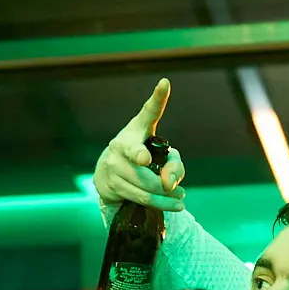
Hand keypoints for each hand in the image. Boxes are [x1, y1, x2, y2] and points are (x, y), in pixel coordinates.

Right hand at [93, 80, 185, 213]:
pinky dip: (159, 204)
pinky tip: (172, 206)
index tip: (165, 83)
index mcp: (136, 129)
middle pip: (146, 162)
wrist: (110, 176)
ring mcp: (112, 165)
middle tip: (180, 189)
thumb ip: (174, 166)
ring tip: (180, 200)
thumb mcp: (163, 158)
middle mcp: (121, 143)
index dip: (158, 97)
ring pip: (145, 185)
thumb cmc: (142, 160)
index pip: (148, 111)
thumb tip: (169, 183)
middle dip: (166, 179)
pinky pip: (139, 198)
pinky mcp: (109, 184)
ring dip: (166, 197)